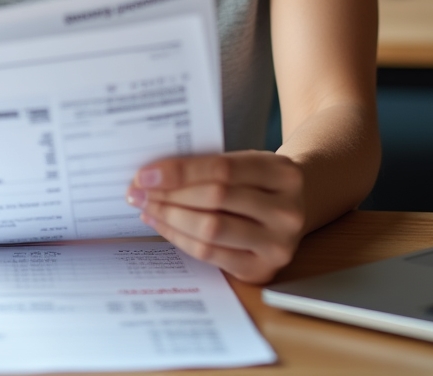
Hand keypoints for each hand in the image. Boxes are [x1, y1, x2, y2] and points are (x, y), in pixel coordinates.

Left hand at [126, 151, 304, 283]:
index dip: (180, 172)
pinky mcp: (262, 270)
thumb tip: (153, 174)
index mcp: (283, 174)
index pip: (222, 169)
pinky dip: (180, 238)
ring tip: (146, 207)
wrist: (294, 208)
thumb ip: (209, 165)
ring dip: (169, 218)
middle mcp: (286, 212)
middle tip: (137, 191)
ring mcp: (277, 246)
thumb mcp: (246, 161)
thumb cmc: (257, 180)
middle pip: (214, 200)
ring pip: (210, 230)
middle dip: (169, 195)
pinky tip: (161, 224)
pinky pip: (211, 254)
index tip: (145, 174)